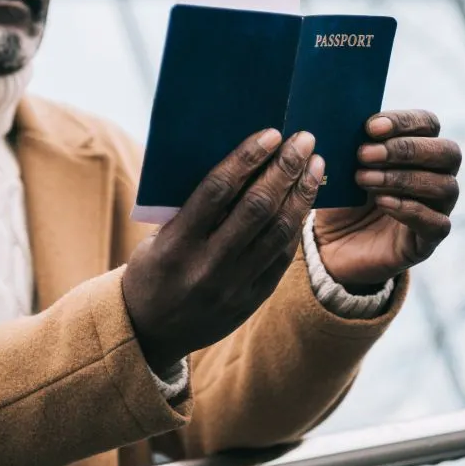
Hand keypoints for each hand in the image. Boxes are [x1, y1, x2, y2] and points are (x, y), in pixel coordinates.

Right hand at [122, 129, 323, 372]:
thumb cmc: (152, 269)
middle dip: (285, 168)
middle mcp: (207, 266)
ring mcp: (233, 286)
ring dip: (301, 193)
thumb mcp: (158, 237)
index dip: (247, 158)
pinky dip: (296, 224)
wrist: (150, 332)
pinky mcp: (251, 300)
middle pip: (257, 207)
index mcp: (175, 244)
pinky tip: (306, 200)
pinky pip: (282, 256)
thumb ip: (192, 208)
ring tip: (315, 165)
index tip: (271, 134)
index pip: (218, 190)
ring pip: (278, 232)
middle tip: (304, 139)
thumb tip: (236, 163)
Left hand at [314, 110, 460, 290]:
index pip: (428, 124)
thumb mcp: (341, 166)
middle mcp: (437, 176)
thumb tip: (347, 118)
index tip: (370, 127)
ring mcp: (437, 209)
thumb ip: (351, 142)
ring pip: (445, 186)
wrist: (331, 245)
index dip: (404, 121)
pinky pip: (437, 223)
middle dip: (406, 149)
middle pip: (448, 152)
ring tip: (363, 180)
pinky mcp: (428, 240)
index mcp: (419, 149)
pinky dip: (410, 209)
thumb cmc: (341, 197)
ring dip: (402, 178)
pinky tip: (382, 202)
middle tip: (364, 154)